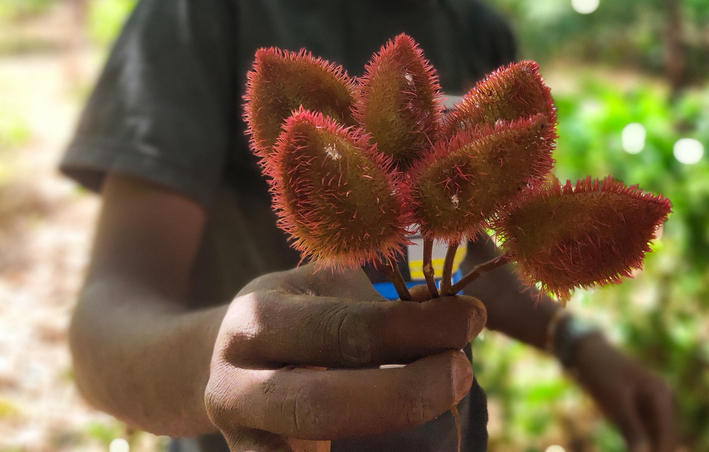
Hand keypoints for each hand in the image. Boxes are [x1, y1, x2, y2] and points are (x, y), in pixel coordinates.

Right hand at [204, 264, 486, 451]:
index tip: (472, 318)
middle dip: (407, 394)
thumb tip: (461, 318)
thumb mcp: (326, 287)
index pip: (344, 330)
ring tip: (443, 408)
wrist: (222, 359)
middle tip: (462, 372)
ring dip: (393, 435)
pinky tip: (408, 441)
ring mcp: (243, 440)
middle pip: (324, 405)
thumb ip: (383, 302)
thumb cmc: (294, 314)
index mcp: (256, 322)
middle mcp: (236, 386)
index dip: (416, 327)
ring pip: (317, 450)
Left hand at [572, 335, 676, 451]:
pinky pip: (645, 432)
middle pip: (665, 439)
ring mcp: (655, 404)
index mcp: (663, 396)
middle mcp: (665, 400)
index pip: (667, 438)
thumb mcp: (616, 401)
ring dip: (645, 447)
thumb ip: (632, 430)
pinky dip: (638, 442)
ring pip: (655, 437)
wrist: (587, 351)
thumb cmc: (601, 372)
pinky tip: (629, 445)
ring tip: (628, 446)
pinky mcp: (642, 408)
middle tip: (631, 450)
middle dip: (651, 449)